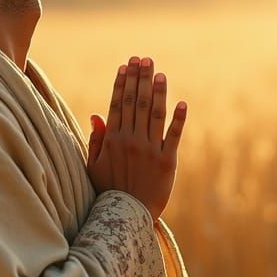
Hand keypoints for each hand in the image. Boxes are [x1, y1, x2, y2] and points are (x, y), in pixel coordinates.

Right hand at [86, 56, 187, 220]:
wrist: (127, 218)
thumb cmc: (108, 192)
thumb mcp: (94, 167)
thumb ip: (96, 140)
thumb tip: (97, 114)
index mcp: (113, 140)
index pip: (118, 104)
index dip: (122, 83)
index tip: (126, 65)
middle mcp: (131, 141)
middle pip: (137, 103)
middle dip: (139, 78)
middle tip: (143, 59)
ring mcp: (150, 150)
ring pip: (154, 114)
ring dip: (157, 91)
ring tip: (159, 72)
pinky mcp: (167, 162)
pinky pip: (173, 136)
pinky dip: (178, 118)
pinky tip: (181, 102)